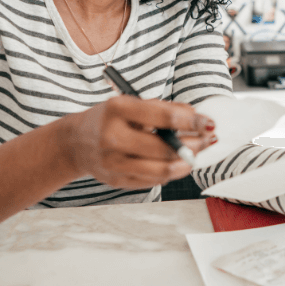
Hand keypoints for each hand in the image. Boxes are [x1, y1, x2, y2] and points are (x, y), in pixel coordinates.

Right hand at [61, 96, 214, 189]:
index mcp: (117, 110)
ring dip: (186, 163)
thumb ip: (163, 108)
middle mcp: (113, 137)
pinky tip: (177, 163)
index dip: (191, 121)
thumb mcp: (131, 104)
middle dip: (194, 144)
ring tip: (195, 155)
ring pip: (162, 170)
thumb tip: (196, 117)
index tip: (208, 122)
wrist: (76, 142)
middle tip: (207, 139)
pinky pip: (153, 181)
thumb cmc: (110, 119)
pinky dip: (170, 172)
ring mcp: (113, 163)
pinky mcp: (117, 181)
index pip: (163, 117)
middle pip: (165, 148)